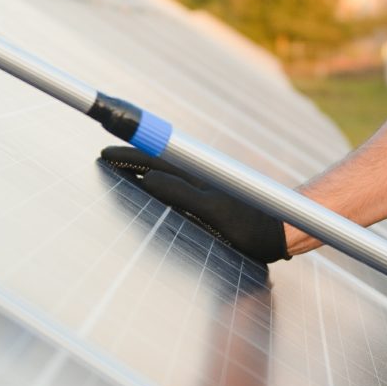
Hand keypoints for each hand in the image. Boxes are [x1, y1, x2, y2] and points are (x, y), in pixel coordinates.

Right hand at [99, 147, 289, 264]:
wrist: (282, 231)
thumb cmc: (252, 227)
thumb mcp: (214, 213)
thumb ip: (182, 194)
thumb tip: (147, 179)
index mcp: (195, 176)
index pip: (153, 160)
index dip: (128, 156)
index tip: (104, 154)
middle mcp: (198, 177)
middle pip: (157, 161)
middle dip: (130, 157)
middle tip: (105, 156)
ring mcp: (204, 186)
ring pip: (166, 170)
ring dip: (143, 166)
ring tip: (123, 167)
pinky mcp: (211, 198)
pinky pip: (176, 183)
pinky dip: (158, 179)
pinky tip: (155, 186)